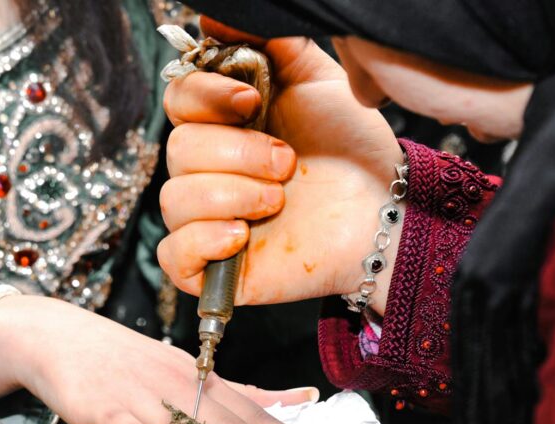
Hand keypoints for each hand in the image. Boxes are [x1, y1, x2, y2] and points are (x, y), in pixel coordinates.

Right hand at [0, 294, 337, 423]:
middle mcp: (177, 384)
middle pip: (224, 420)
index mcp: (203, 382)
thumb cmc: (131, 363)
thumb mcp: (192, 375)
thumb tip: (305, 399)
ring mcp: (137, 392)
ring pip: (176, 420)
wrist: (60, 336)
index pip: (252, 413)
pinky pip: (116, 419)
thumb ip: (244, 394)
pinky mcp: (97, 403)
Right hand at [159, 31, 404, 314]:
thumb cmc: (348, 149)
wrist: (381, 211)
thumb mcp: (317, 82)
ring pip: (175, 200)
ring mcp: (204, 220)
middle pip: (178, 151)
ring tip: (278, 201)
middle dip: (238, 154)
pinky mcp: (208, 267)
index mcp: (222, 125)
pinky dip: (204, 242)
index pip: (178, 100)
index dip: (205, 98)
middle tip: (287, 163)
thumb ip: (273, 45)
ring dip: (233, 196)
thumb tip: (216, 17)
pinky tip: (242, 237)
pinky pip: (173, 254)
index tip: (248, 101)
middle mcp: (206, 171)